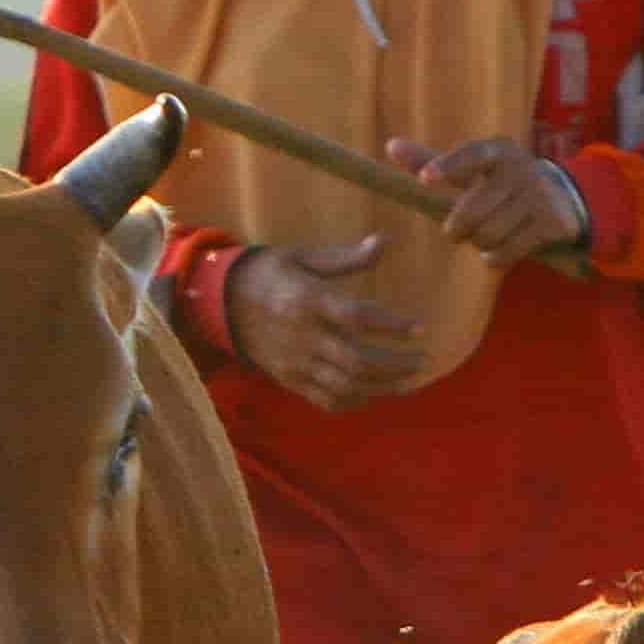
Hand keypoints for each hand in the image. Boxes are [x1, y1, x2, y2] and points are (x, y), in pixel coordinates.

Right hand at [227, 234, 428, 410]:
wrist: (222, 303)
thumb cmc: (270, 274)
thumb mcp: (303, 258)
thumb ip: (345, 258)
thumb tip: (384, 242)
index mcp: (307, 301)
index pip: (356, 318)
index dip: (392, 326)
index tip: (420, 328)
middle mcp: (302, 336)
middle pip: (356, 360)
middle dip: (395, 365)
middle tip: (421, 361)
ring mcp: (295, 362)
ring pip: (345, 385)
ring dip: (382, 386)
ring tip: (407, 380)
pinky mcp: (290, 379)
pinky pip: (326, 400)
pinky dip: (354, 401)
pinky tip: (374, 392)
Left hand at [390, 132, 591, 267]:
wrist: (563, 195)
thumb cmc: (499, 181)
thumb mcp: (471, 168)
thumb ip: (431, 159)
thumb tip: (391, 146)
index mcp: (496, 151)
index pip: (471, 154)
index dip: (447, 166)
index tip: (425, 179)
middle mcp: (520, 168)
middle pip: (471, 211)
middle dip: (456, 229)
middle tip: (456, 231)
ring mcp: (538, 195)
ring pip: (488, 234)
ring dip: (478, 243)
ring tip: (484, 235)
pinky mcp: (551, 222)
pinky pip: (506, 252)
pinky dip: (494, 257)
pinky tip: (498, 248)